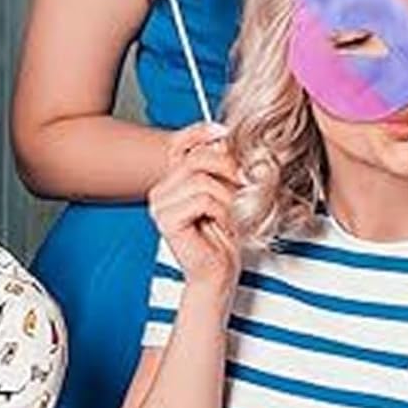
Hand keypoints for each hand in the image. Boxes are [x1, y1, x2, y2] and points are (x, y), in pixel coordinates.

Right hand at [148, 127, 240, 293]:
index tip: (227, 132)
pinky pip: (203, 200)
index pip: (181, 143)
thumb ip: (222, 166)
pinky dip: (223, 211)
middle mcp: (160, 189)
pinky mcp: (166, 221)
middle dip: (229, 169)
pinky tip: (225, 224)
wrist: (218, 275)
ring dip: (229, 197)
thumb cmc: (226, 236)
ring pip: (202, 180)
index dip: (203, 133)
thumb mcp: (227, 193)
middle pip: (197, 158)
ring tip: (235, 214)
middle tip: (247, 185)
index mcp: (171, 180)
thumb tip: (227, 138)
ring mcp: (160, 205)